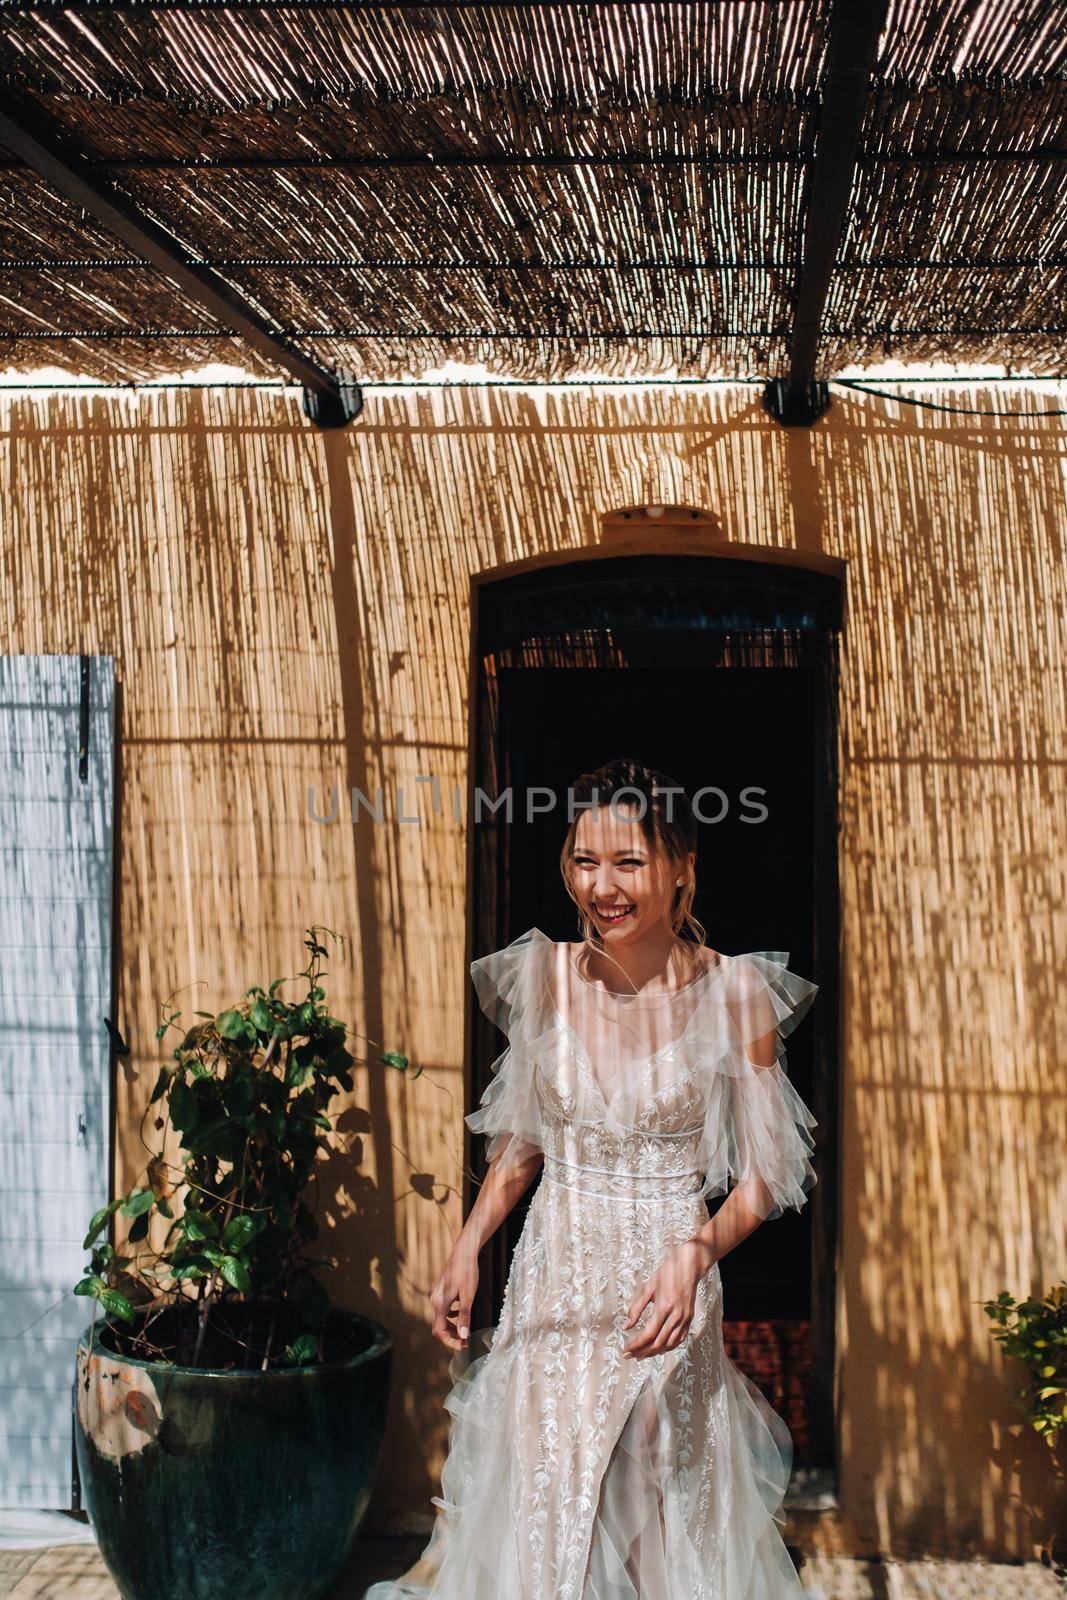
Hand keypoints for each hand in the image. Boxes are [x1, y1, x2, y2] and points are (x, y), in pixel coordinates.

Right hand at [430, 1247, 478, 1351]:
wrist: (463, 1252)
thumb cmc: (467, 1271)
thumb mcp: (468, 1296)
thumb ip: (464, 1317)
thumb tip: (463, 1336)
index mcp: (440, 1303)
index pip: (439, 1331)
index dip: (450, 1342)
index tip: (463, 1346)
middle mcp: (435, 1300)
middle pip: (438, 1327)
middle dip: (451, 1337)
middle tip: (466, 1342)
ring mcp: (437, 1295)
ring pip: (440, 1319)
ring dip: (451, 1328)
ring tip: (465, 1332)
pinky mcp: (441, 1292)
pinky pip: (443, 1310)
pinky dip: (451, 1317)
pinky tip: (461, 1315)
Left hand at [621, 1239, 714, 1359]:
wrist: (689, 1267)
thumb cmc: (667, 1273)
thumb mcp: (648, 1287)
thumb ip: (636, 1308)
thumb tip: (626, 1326)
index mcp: (664, 1307)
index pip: (648, 1334)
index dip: (636, 1345)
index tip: (625, 1350)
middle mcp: (676, 1316)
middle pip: (658, 1343)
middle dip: (642, 1352)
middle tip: (630, 1355)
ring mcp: (685, 1319)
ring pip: (669, 1345)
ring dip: (654, 1352)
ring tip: (641, 1355)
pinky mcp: (689, 1320)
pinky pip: (679, 1340)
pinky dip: (668, 1347)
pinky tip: (658, 1348)